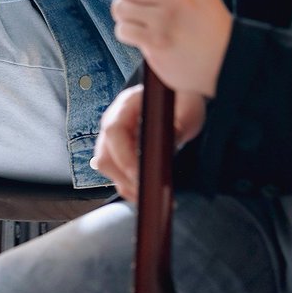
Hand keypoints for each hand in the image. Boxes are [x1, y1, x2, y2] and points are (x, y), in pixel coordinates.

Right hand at [92, 85, 206, 201]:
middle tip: (146, 191)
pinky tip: (145, 192)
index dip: (123, 156)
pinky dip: (127, 185)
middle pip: (104, 153)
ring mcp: (115, 135)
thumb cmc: (183, 100)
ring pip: (107, 166)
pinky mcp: (121, 150)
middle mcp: (115, 119)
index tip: (139, 175)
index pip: (114, 131)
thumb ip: (176, 129)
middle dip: (123, 177)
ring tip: (148, 195)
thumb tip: (165, 151)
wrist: (181, 97)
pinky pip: (116, 171)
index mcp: (127, 104)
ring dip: (125, 184)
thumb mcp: (187, 112)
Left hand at [111, 0, 232, 97]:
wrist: (225, 63)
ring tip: (142, 19)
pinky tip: (143, 35)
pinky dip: (128, 33)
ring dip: (126, 13)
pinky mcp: (156, 44)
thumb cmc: (207, 22)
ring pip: (120, 6)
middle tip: (140, 1)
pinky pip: (122, 30)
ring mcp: (165, 22)